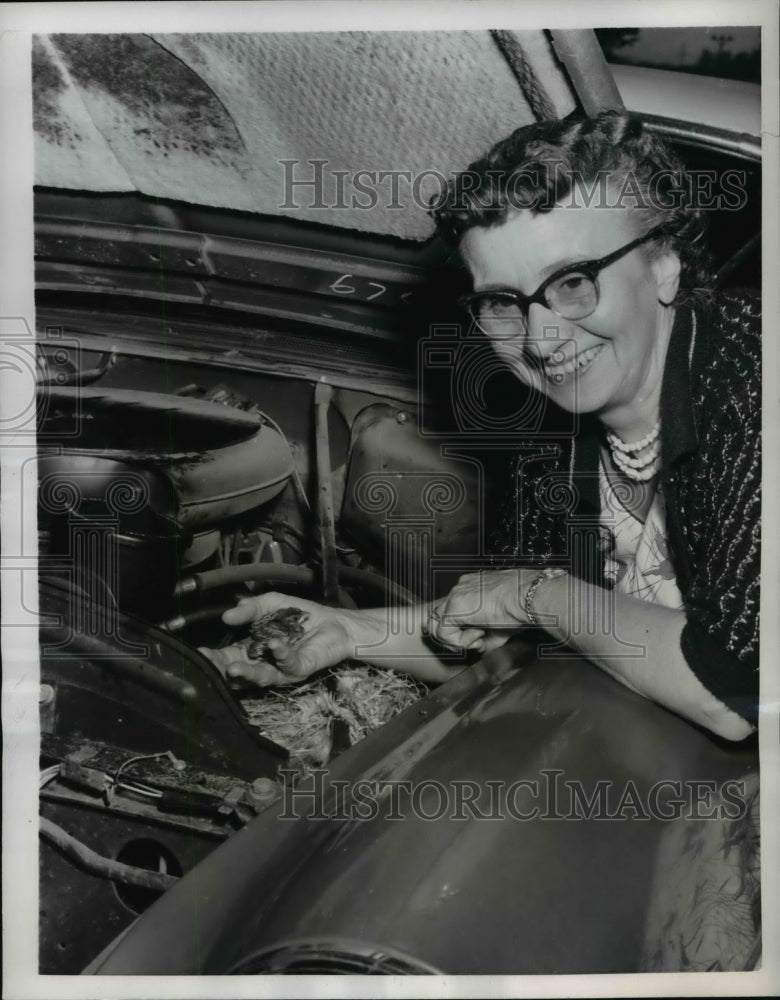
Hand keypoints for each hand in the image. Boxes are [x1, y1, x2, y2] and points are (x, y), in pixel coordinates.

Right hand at [199, 591, 357, 687]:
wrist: (333, 622)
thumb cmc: (300, 616)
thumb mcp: (270, 604)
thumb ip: (249, 608)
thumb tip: (227, 616)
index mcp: (253, 650)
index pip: (229, 657)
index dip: (215, 658)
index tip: (201, 653)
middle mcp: (265, 664)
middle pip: (241, 674)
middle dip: (225, 671)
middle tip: (212, 666)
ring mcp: (282, 669)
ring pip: (261, 677)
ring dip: (247, 673)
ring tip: (234, 668)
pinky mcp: (301, 669)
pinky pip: (288, 665)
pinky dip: (280, 654)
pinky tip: (274, 644)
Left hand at [426, 569, 533, 651]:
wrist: (528, 597)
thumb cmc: (521, 607)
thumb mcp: (499, 624)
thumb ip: (485, 636)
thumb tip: (480, 650)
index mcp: (470, 587)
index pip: (451, 611)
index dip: (462, 630)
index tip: (480, 636)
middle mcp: (460, 588)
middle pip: (439, 618)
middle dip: (454, 637)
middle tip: (476, 641)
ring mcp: (455, 595)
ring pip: (437, 626)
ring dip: (456, 639)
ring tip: (478, 637)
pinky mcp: (454, 606)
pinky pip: (443, 633)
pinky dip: (460, 641)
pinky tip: (478, 634)